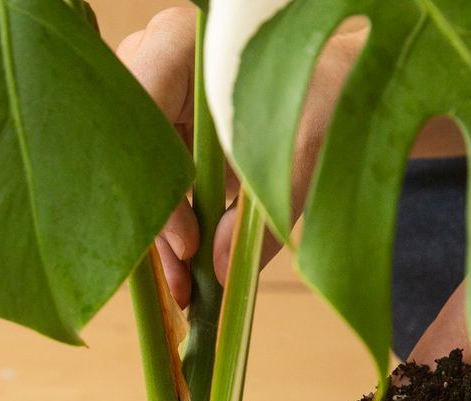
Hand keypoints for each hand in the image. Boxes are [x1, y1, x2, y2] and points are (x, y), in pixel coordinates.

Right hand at [116, 7, 363, 302]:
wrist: (342, 82)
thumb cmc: (329, 90)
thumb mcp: (311, 143)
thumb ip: (270, 201)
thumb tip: (219, 268)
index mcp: (184, 43)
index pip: (141, 109)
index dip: (157, 181)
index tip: (190, 242)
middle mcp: (156, 61)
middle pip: (128, 147)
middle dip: (151, 219)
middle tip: (183, 277)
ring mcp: (155, 94)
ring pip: (134, 173)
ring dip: (155, 234)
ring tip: (186, 287)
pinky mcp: (162, 127)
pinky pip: (150, 183)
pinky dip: (167, 228)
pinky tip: (185, 272)